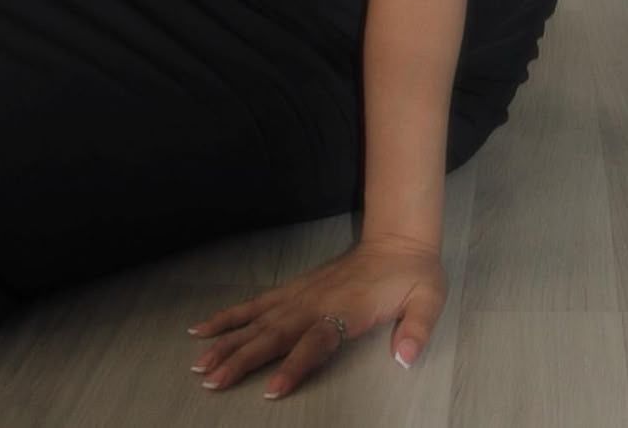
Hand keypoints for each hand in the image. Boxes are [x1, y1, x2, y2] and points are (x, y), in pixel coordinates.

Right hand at [187, 234, 448, 398]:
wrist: (400, 240)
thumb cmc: (413, 276)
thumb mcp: (429, 299)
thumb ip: (417, 329)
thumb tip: (404, 358)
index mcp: (347, 311)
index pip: (316, 341)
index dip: (295, 364)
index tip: (272, 388)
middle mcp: (318, 303)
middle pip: (276, 334)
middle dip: (243, 358)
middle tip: (212, 381)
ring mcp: (303, 294)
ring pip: (259, 320)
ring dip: (229, 340)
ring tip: (199, 362)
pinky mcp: (296, 289)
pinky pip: (258, 303)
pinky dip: (231, 316)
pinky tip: (206, 328)